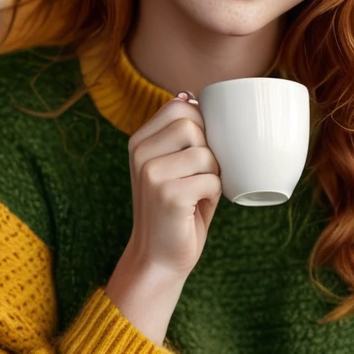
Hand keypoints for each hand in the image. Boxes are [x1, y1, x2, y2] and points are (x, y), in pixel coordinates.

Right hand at [106, 94, 222, 344]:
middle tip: (199, 177)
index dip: (202, 124)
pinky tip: (196, 208)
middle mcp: (140, 153)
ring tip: (197, 193)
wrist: (157, 258)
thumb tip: (192, 94)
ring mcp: (151, 173)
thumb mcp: (172, 165)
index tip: (199, 150)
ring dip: (213, 176)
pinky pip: (212, 180)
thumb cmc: (177, 209)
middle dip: (209, 151)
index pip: (180, 105)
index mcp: (140, 141)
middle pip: (194, 125)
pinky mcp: (168, 194)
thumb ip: (181, 134)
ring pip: (206, 153)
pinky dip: (214, 195)